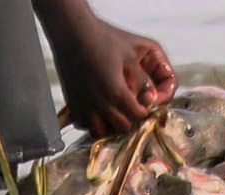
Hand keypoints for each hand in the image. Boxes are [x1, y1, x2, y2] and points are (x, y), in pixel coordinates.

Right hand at [36, 1, 176, 137]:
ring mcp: (84, 106)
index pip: (137, 116)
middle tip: (131, 111)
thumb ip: (142, 80)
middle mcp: (100, 104)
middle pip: (122, 128)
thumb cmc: (103, 40)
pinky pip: (83, 125)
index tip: (144, 107)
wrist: (71, 32)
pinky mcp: (72, 104)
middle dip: (130, 122)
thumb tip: (153, 97)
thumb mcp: (129, 56)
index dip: (144, 112)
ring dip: (110, 127)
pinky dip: (92, 124)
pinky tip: (97, 113)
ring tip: (114, 116)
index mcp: (117, 93)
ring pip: (101, 132)